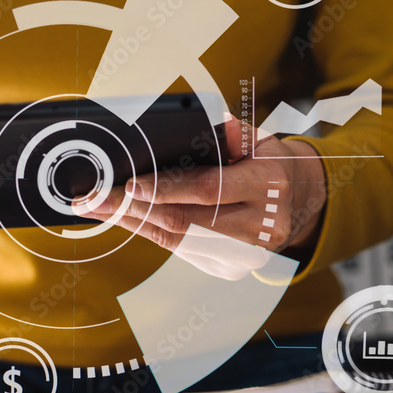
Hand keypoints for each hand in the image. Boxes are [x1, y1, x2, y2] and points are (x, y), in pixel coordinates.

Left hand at [74, 120, 326, 276]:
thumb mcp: (260, 140)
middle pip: (185, 221)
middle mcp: (259, 226)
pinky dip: (149, 231)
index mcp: (268, 185)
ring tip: (96, 208)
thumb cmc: (270, 163)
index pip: (209, 189)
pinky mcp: (231, 268)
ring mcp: (245, 254)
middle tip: (93, 198)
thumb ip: (231, 134)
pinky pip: (181, 250)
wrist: (299, 203)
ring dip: (132, 222)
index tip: (129, 184)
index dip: (167, 188)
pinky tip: (122, 218)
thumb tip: (204, 125)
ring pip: (178, 240)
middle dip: (132, 208)